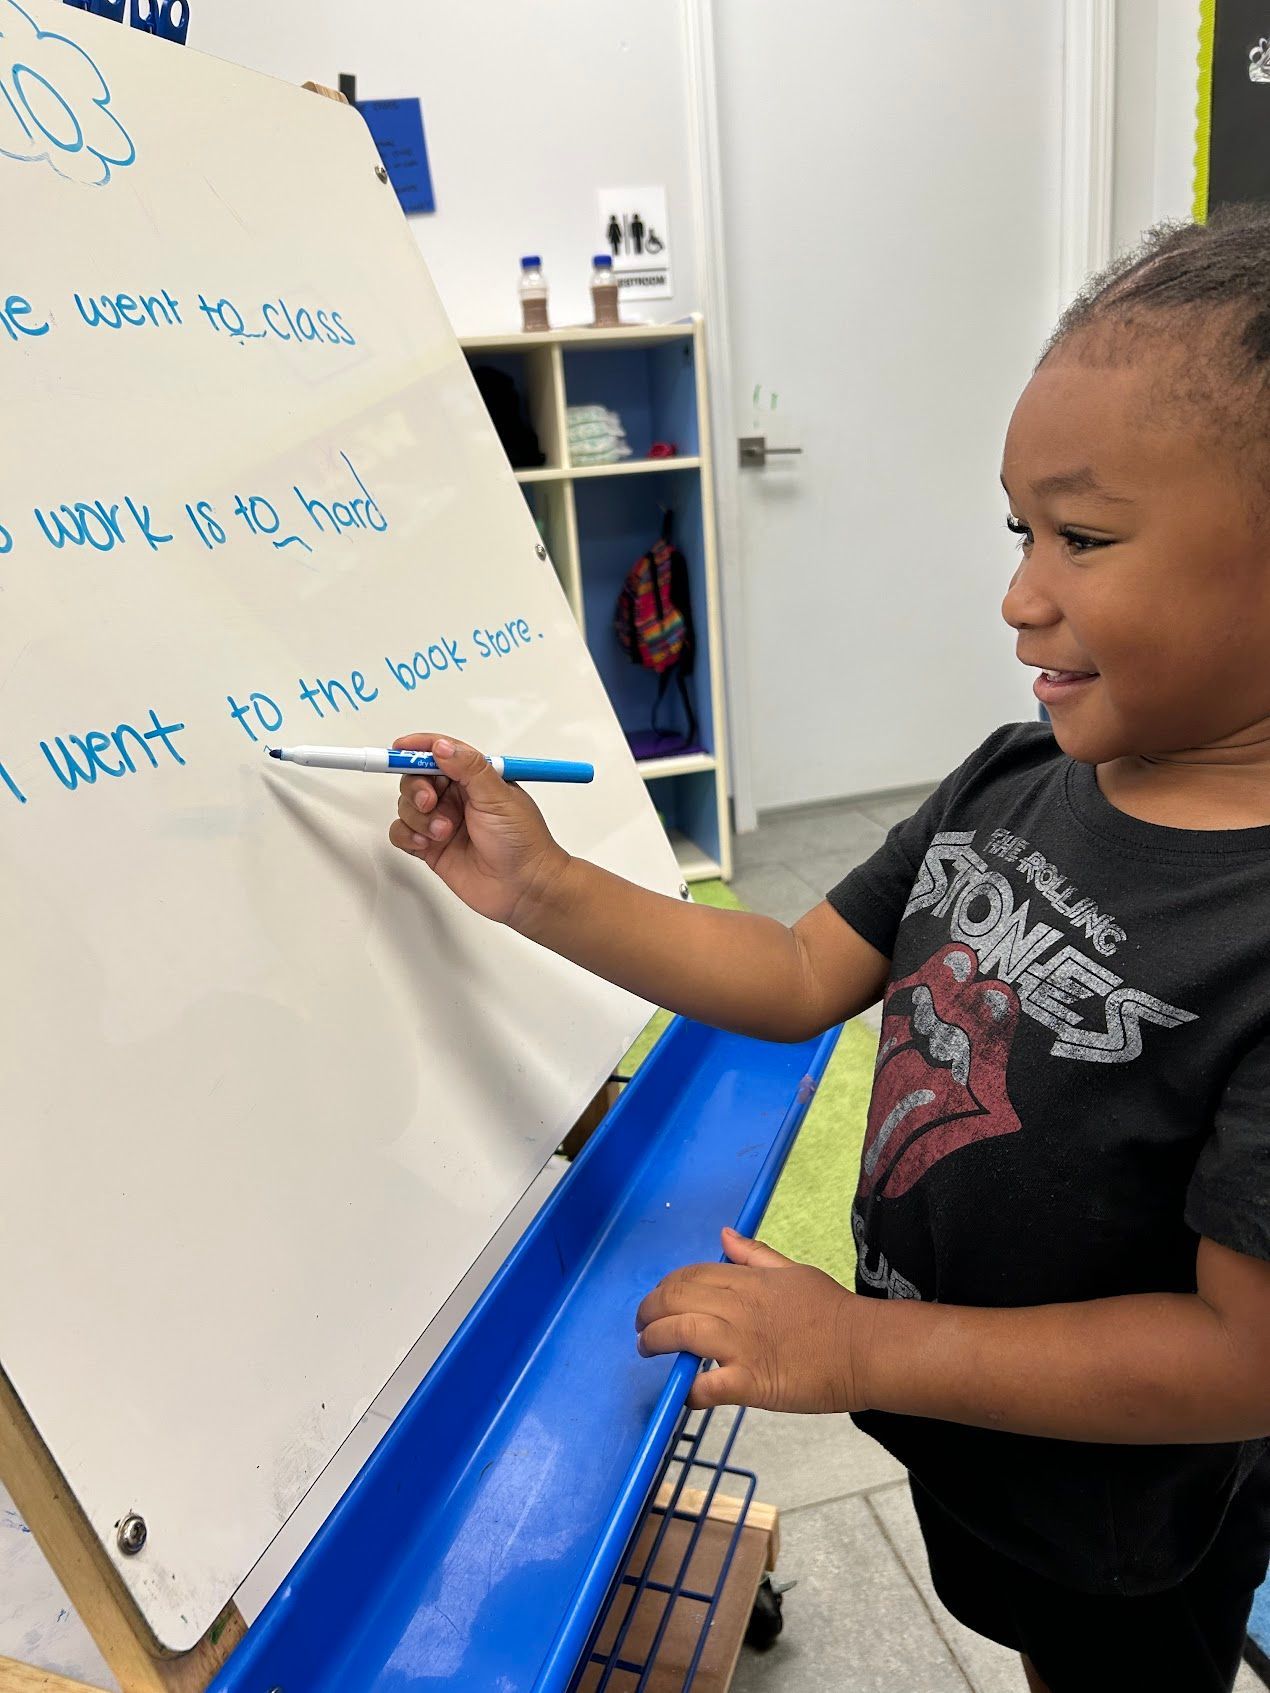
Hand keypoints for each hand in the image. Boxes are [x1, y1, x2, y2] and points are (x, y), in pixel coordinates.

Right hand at [388, 733, 569, 925]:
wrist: (524, 887)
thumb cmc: (523, 842)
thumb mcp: (499, 796)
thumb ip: (469, 768)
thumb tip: (442, 747)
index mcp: (476, 778)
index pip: (441, 753)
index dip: (418, 748)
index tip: (399, 748)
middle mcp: (457, 798)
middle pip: (416, 778)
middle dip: (417, 788)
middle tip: (430, 802)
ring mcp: (442, 821)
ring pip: (407, 806)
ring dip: (419, 817)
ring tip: (443, 832)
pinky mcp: (431, 847)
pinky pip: (402, 832)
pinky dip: (408, 834)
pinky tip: (427, 842)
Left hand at [635, 1228, 873, 1413]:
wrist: (863, 1348)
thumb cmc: (831, 1309)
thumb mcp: (792, 1270)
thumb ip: (754, 1255)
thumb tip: (723, 1235)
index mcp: (747, 1281)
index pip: (690, 1275)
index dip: (665, 1287)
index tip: (658, 1299)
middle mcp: (738, 1308)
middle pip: (676, 1299)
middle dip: (649, 1310)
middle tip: (642, 1325)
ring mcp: (741, 1345)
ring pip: (681, 1334)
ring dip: (656, 1341)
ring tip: (647, 1349)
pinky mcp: (750, 1383)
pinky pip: (707, 1386)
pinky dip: (689, 1391)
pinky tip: (684, 1393)